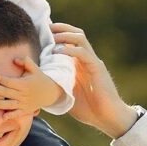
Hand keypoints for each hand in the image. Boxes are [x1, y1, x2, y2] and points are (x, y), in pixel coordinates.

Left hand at [0, 56, 62, 113]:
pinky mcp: (25, 111)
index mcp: (24, 84)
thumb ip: (25, 62)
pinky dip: (10, 116)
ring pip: (10, 104)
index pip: (10, 81)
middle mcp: (23, 94)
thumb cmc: (39, 78)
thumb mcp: (34, 69)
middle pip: (7, 92)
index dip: (1, 79)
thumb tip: (14, 59)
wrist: (50, 93)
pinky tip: (2, 117)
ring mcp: (24, 104)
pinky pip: (17, 114)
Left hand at [52, 23, 138, 137]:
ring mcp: (92, 62)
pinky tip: (58, 51)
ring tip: (52, 37)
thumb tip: (39, 87)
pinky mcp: (97, 68)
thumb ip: (57, 86)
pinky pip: (84, 53)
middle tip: (46, 27)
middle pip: (76, 34)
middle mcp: (86, 60)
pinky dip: (70, 49)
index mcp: (79, 64)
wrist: (107, 117)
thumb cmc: (89, 109)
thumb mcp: (67, 95)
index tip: (43, 31)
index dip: (57, 34)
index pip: (70, 41)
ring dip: (65, 35)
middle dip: (61, 29)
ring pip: (80, 39)